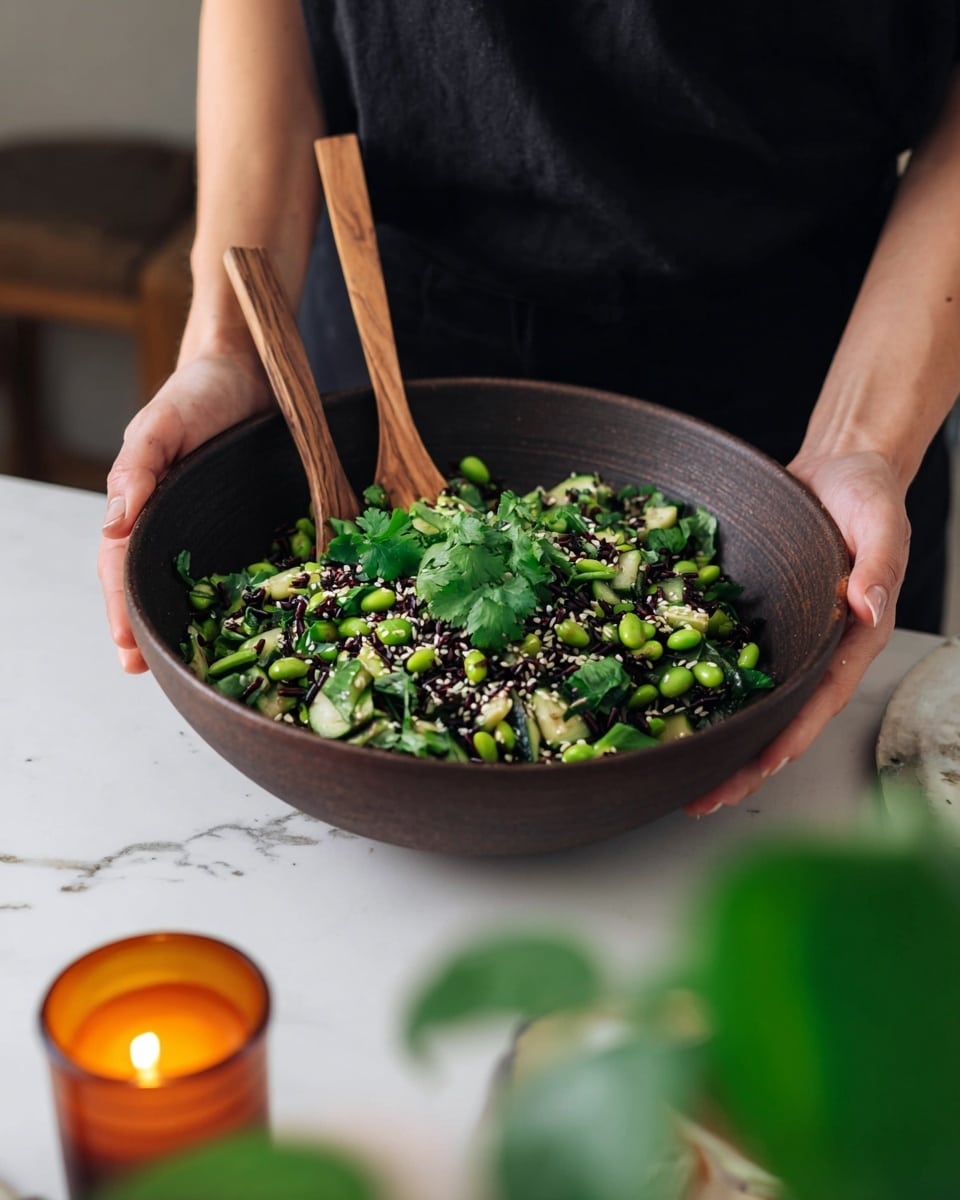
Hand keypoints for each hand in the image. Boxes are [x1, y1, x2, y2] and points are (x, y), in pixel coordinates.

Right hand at [98, 353, 269, 671]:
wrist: (246, 369)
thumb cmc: (196, 394)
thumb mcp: (160, 424)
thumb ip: (137, 467)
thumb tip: (114, 523)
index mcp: (141, 506)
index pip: (123, 566)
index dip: (122, 607)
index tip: (128, 647)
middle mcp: (171, 523)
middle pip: (152, 585)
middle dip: (148, 629)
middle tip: (148, 671)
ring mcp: (208, 527)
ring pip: (192, 584)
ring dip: (188, 622)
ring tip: (188, 664)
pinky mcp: (245, 524)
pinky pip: (239, 566)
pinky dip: (237, 597)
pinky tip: (244, 625)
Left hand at [684, 450, 908, 815]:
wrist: (838, 466)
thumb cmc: (868, 495)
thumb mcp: (883, 524)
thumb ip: (879, 567)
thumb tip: (866, 604)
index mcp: (850, 636)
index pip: (821, 698)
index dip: (791, 735)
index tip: (763, 765)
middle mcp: (813, 646)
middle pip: (778, 716)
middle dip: (743, 761)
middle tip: (702, 798)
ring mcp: (782, 636)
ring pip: (749, 698)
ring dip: (717, 738)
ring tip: (677, 776)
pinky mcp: (755, 618)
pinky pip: (726, 657)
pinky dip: (698, 685)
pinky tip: (668, 709)